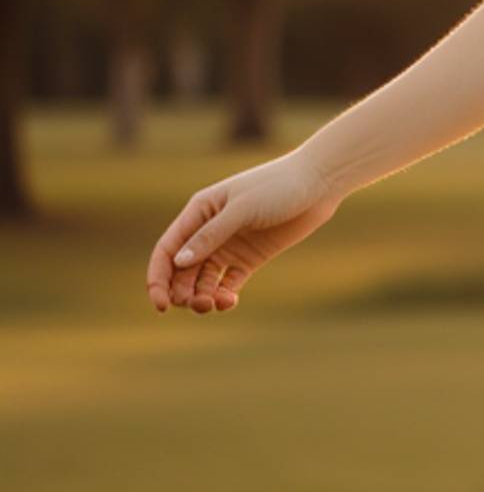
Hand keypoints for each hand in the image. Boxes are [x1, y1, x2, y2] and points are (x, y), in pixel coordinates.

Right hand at [145, 150, 343, 316]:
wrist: (317, 185)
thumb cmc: (277, 187)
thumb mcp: (242, 209)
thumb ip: (211, 235)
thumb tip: (179, 262)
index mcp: (198, 212)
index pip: (167, 250)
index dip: (158, 279)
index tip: (161, 305)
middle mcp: (208, 231)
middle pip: (181, 271)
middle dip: (182, 292)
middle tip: (199, 304)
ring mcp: (229, 246)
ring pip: (203, 280)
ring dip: (203, 296)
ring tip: (216, 304)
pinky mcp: (249, 259)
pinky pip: (228, 283)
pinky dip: (225, 295)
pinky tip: (230, 301)